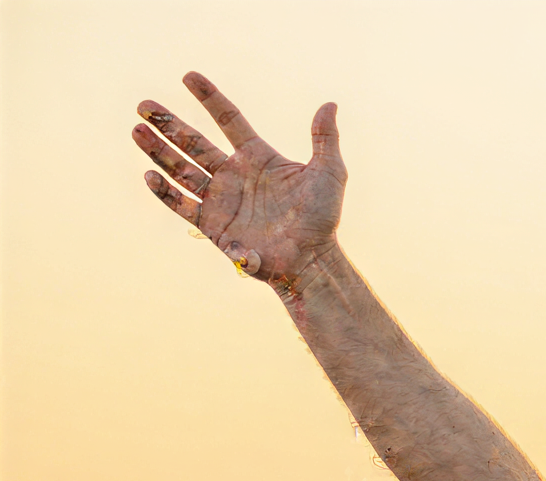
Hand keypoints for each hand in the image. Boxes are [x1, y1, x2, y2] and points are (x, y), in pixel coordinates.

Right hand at [133, 73, 342, 290]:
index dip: (209, 98)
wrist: (312, 260)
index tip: (188, 76)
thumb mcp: (329, 174)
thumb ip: (325, 139)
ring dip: (158, 151)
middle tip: (143, 106)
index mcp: (258, 157)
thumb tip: (329, 104)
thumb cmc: (322, 219)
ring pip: (181, 169)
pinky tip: (150, 175)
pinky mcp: (214, 226)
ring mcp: (222, 200)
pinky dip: (165, 192)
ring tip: (136, 130)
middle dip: (168, 124)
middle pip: (194, 142)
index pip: (229, 120)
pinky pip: (182, 205)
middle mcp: (234, 175)